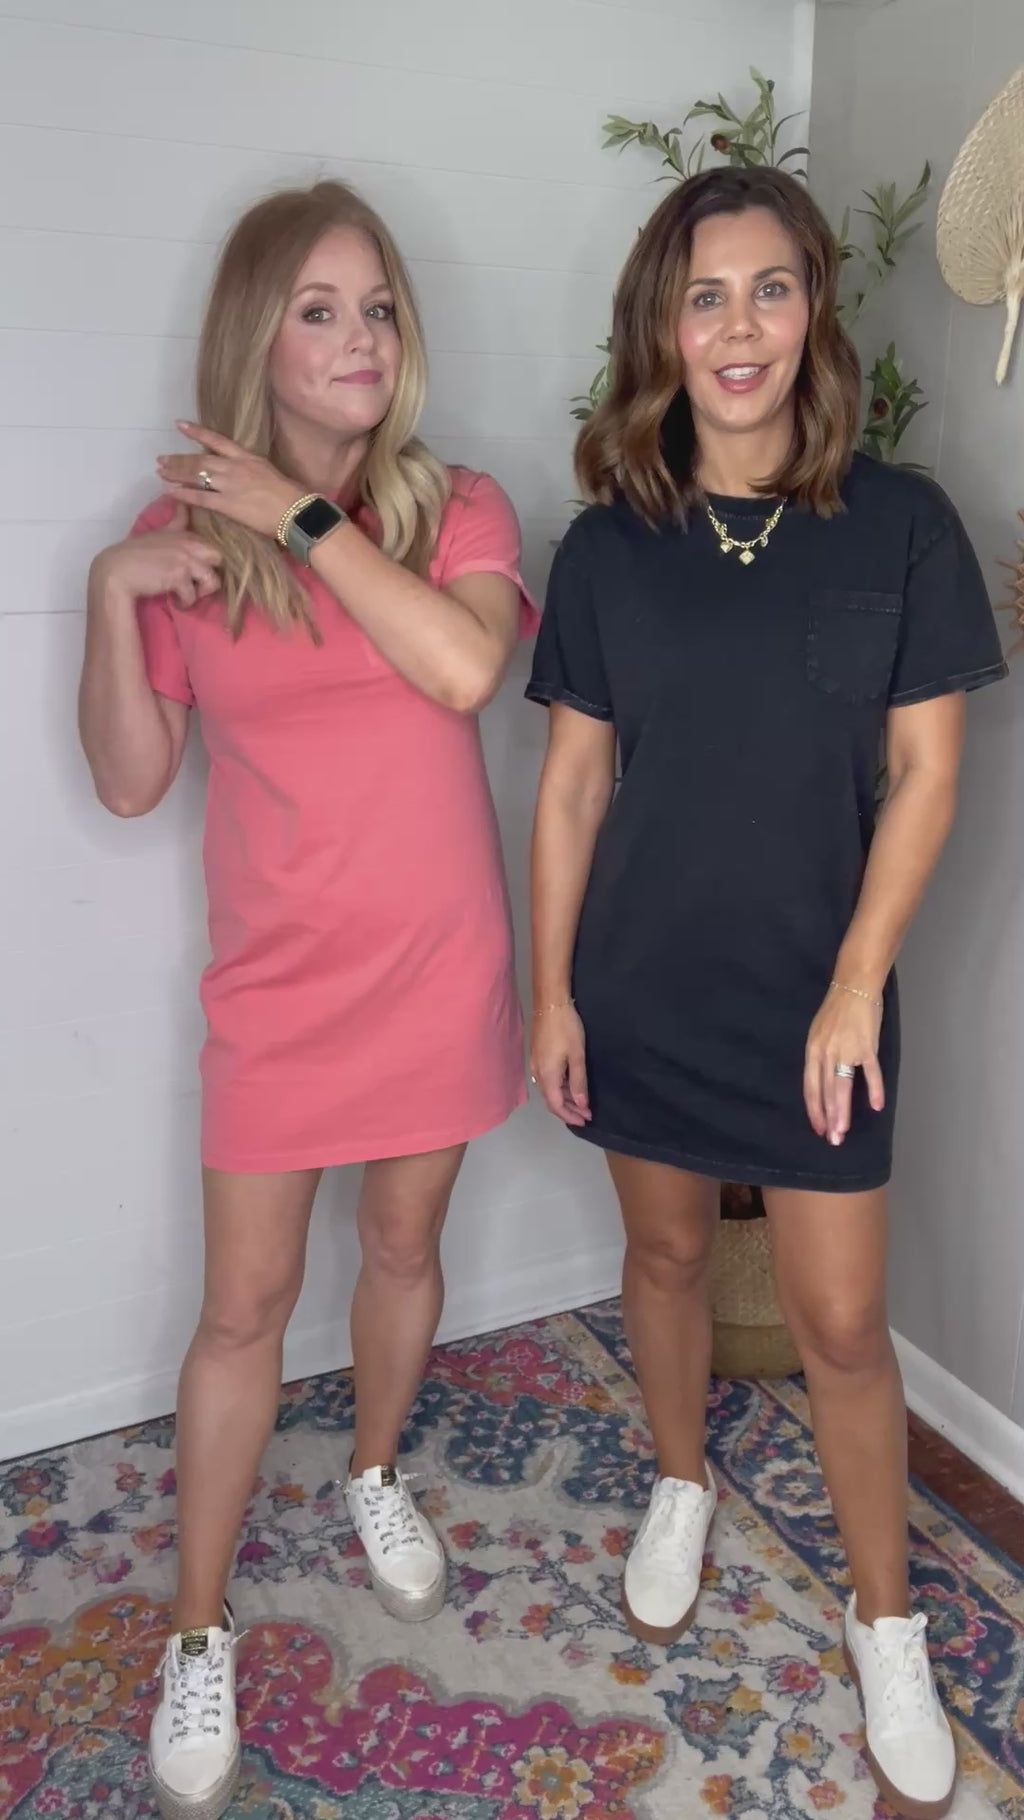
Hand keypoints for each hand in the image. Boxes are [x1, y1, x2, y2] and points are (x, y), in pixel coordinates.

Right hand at [92, 502, 221, 606]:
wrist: (117, 571)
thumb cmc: (135, 553)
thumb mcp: (159, 532)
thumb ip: (176, 522)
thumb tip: (182, 501)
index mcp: (185, 534)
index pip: (213, 543)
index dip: (210, 558)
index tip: (201, 566)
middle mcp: (188, 544)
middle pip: (218, 559)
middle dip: (211, 572)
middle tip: (196, 582)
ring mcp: (185, 560)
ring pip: (212, 581)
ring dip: (200, 591)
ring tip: (186, 593)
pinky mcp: (179, 577)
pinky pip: (192, 596)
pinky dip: (185, 602)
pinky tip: (175, 600)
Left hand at [156, 422, 299, 537]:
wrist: (296, 511)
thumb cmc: (289, 494)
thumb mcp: (268, 471)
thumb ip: (250, 469)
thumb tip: (240, 471)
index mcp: (246, 457)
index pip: (216, 440)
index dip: (196, 432)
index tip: (179, 426)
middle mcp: (234, 467)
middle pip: (200, 460)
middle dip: (179, 459)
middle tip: (161, 459)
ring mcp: (229, 485)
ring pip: (196, 476)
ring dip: (176, 474)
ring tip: (162, 472)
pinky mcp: (228, 505)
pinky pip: (200, 498)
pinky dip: (184, 495)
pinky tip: (171, 492)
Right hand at [530, 1004, 591, 1127]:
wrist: (550, 1003)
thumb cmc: (566, 1028)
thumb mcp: (577, 1056)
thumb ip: (579, 1082)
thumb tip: (581, 1105)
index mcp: (547, 1076)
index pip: (556, 1105)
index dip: (570, 1116)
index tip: (585, 1120)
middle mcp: (537, 1074)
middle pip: (551, 1100)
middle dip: (568, 1110)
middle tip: (587, 1113)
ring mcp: (535, 1065)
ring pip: (549, 1090)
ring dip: (565, 1098)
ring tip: (582, 1101)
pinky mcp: (537, 1057)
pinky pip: (547, 1080)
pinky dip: (560, 1087)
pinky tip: (571, 1085)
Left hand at [804, 986, 883, 1146]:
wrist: (854, 986)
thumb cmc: (837, 1010)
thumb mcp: (819, 1033)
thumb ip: (820, 1058)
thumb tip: (822, 1083)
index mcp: (813, 1050)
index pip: (810, 1087)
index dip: (814, 1110)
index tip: (818, 1129)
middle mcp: (826, 1052)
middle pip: (825, 1091)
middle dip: (829, 1118)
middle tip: (833, 1139)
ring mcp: (847, 1049)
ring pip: (842, 1086)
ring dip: (843, 1111)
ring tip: (844, 1130)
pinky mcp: (867, 1045)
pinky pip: (870, 1071)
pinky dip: (874, 1089)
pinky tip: (876, 1105)